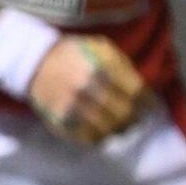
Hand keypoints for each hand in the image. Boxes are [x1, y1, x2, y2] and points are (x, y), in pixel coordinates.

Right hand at [28, 35, 148, 144]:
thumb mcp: (100, 46)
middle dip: (135, 119)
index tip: (152, 108)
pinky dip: (100, 138)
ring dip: (119, 130)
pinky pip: (87, 137)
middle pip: (124, 113)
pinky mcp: (61, 120)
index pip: (136, 92)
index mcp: (101, 67)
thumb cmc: (73, 52)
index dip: (148, 103)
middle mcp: (88, 88)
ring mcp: (73, 107)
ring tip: (123, 129)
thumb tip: (142, 88)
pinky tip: (104, 133)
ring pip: (107, 128)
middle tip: (138, 121)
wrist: (33, 61)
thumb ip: (122, 65)